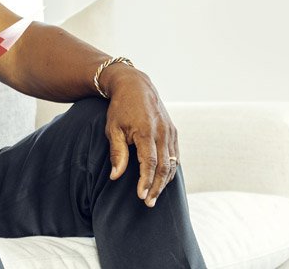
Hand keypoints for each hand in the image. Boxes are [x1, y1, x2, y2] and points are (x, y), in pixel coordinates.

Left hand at [102, 65, 177, 206]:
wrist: (135, 86)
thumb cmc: (120, 108)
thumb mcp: (113, 129)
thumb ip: (117, 153)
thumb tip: (115, 176)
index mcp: (146, 131)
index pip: (149, 163)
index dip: (146, 181)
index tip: (141, 195)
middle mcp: (162, 132)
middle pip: (164, 167)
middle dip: (157, 187)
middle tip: (148, 202)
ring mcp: (170, 131)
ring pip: (172, 162)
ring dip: (165, 181)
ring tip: (154, 196)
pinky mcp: (173, 130)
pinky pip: (175, 155)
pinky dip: (170, 169)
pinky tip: (163, 180)